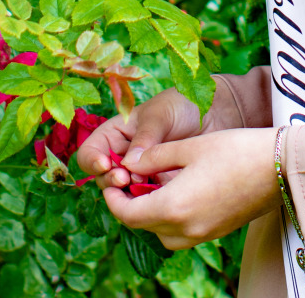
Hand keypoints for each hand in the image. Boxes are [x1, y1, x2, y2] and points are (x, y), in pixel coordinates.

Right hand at [77, 88, 204, 189]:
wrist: (214, 115)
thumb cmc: (182, 105)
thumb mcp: (160, 115)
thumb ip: (144, 137)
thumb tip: (128, 165)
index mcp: (115, 135)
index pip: (90, 152)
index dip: (92, 161)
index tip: (105, 164)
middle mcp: (123, 157)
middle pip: (103, 178)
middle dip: (111, 181)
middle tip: (125, 179)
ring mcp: (141, 175)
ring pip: (123, 194)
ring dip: (129, 194)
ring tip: (143, 185)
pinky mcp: (159, 188)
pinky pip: (148, 200)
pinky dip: (151, 200)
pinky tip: (161, 194)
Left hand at [100, 127, 279, 248]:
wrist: (280, 167)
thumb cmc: (236, 150)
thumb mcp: (189, 147)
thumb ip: (154, 157)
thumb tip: (129, 162)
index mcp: (172, 206)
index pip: (127, 214)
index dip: (113, 199)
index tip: (113, 181)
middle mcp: (185, 228)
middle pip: (143, 226)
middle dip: (131, 204)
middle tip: (131, 179)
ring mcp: (203, 234)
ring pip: (163, 232)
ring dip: (152, 213)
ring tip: (155, 185)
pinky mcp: (217, 231)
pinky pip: (183, 232)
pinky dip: (173, 216)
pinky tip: (180, 191)